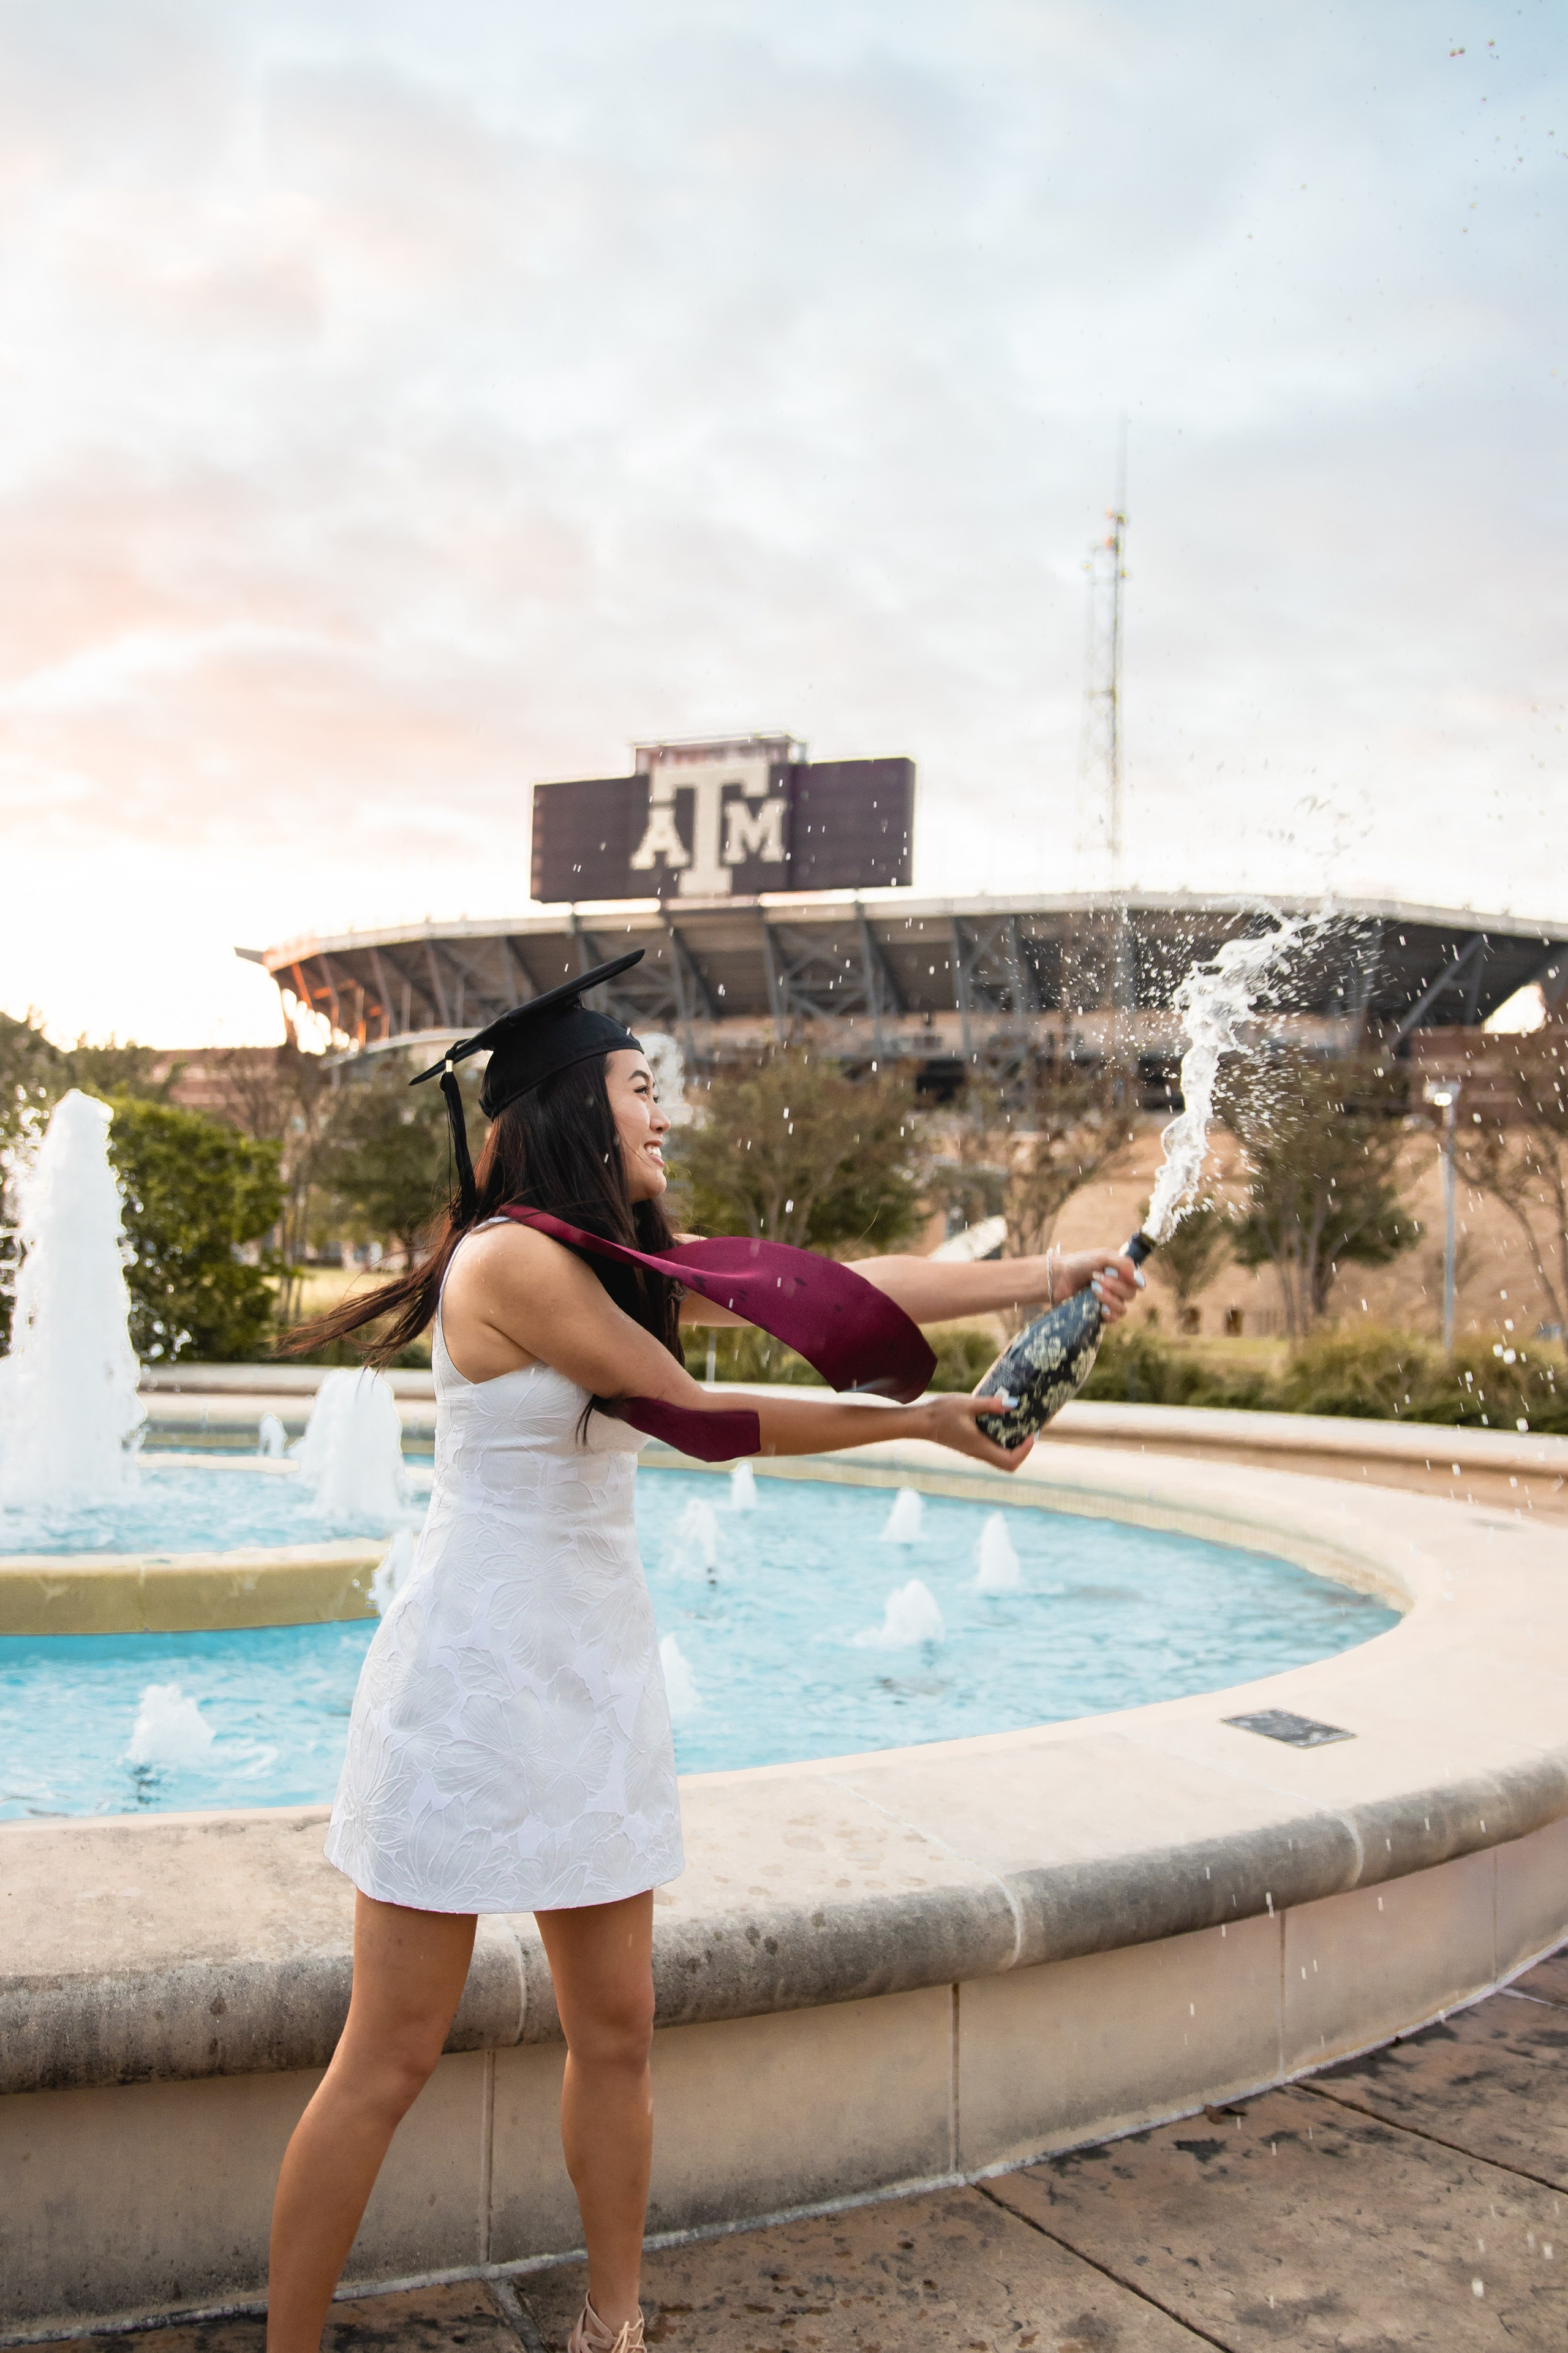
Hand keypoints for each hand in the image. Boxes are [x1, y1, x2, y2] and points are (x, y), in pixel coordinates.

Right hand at [919, 1392, 1035, 1470]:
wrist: (919, 1422)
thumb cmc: (940, 1413)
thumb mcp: (967, 1404)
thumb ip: (990, 1404)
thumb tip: (1014, 1403)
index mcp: (980, 1447)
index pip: (1010, 1462)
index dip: (1025, 1451)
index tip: (1030, 1433)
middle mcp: (979, 1453)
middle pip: (1008, 1464)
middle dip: (1022, 1450)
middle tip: (1027, 1430)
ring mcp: (974, 1450)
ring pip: (1001, 1457)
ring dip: (1013, 1445)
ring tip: (1018, 1424)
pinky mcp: (970, 1445)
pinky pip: (992, 1449)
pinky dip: (1002, 1440)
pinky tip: (1001, 1421)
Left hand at [1058, 1247, 1141, 1323]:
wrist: (1058, 1277)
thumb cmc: (1080, 1263)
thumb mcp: (1103, 1257)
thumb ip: (1123, 1263)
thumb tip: (1139, 1278)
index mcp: (1121, 1274)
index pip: (1138, 1282)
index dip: (1136, 1281)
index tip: (1126, 1277)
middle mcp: (1118, 1289)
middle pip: (1131, 1295)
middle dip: (1115, 1286)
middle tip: (1097, 1278)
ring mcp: (1109, 1303)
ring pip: (1123, 1308)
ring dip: (1109, 1299)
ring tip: (1093, 1288)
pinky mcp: (1099, 1314)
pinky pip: (1113, 1319)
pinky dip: (1109, 1313)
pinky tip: (1100, 1307)